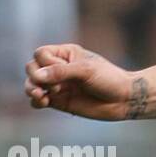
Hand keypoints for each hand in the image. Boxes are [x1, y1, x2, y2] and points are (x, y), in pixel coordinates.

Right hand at [24, 44, 140, 119]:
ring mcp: (58, 86)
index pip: (40, 54)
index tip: (63, 70)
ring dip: (31, 89)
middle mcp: (59, 69)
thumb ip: (61, 72)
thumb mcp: (86, 71)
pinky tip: (43, 102)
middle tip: (57, 87)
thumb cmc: (109, 79)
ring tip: (41, 96)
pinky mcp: (60, 102)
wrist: (124, 100)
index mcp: (65, 54)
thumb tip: (36, 76)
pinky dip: (36, 102)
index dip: (46, 62)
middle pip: (32, 68)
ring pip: (32, 84)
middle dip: (36, 76)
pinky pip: (39, 101)